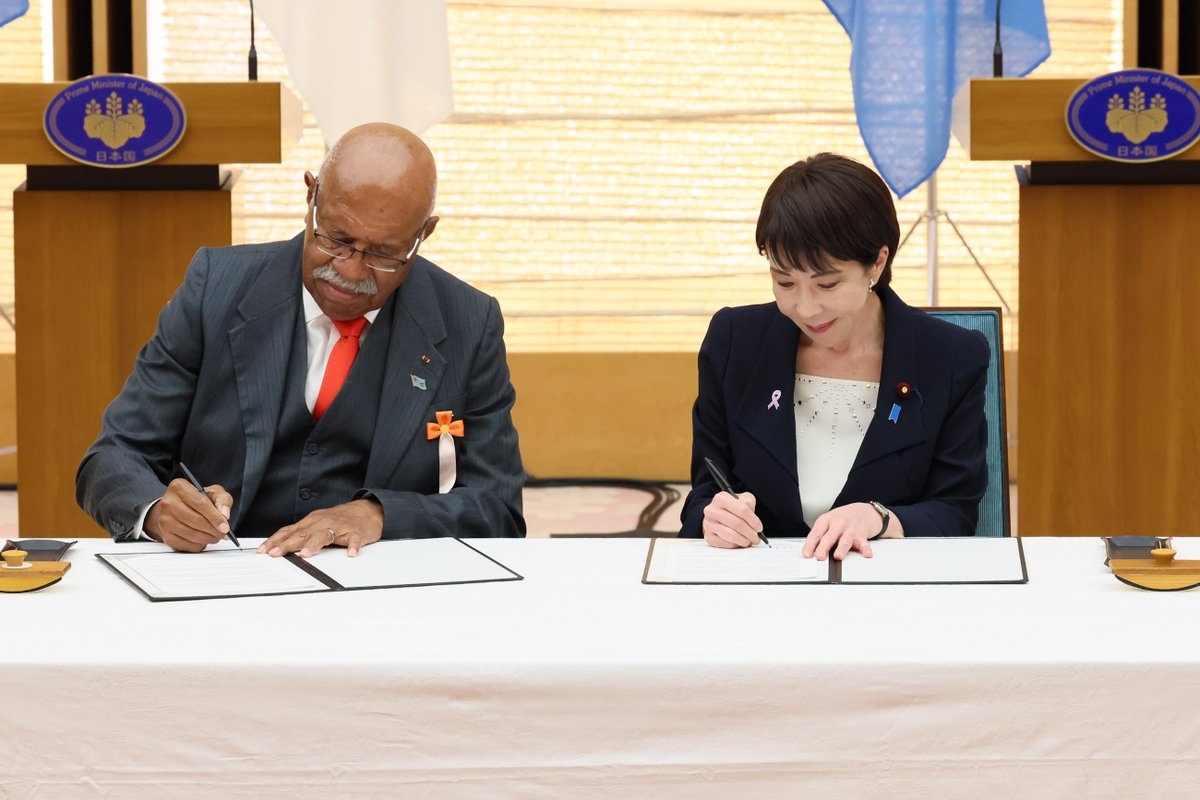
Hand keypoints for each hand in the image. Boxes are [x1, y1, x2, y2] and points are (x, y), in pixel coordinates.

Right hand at [145, 479, 233, 552]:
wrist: (178, 507)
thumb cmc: (197, 499)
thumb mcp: (213, 492)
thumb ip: (222, 500)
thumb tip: (225, 515)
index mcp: (179, 487)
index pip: (200, 504)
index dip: (215, 517)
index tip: (225, 527)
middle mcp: (168, 503)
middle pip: (196, 521)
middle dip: (214, 530)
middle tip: (223, 533)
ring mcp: (164, 520)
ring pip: (192, 534)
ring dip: (208, 538)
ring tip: (215, 536)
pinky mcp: (165, 535)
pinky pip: (186, 545)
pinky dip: (198, 545)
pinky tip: (203, 539)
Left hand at [258, 499, 383, 557]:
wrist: (368, 510)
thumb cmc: (341, 519)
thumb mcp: (318, 523)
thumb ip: (302, 534)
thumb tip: (281, 547)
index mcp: (312, 521)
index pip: (289, 531)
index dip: (275, 540)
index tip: (263, 550)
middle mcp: (322, 522)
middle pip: (302, 534)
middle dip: (287, 544)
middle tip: (276, 554)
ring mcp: (339, 526)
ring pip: (324, 535)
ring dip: (314, 545)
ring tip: (305, 555)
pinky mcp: (356, 532)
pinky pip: (354, 540)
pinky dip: (353, 546)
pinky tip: (351, 553)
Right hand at [702, 491, 763, 547]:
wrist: (716, 515)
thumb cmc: (731, 508)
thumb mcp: (741, 498)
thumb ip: (748, 500)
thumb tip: (750, 508)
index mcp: (721, 498)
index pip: (742, 510)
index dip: (754, 520)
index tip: (759, 528)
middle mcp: (712, 510)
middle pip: (737, 524)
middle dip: (751, 533)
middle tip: (757, 538)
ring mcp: (708, 524)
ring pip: (732, 535)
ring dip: (744, 541)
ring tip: (749, 541)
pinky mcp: (709, 536)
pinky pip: (726, 544)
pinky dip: (736, 545)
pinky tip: (740, 542)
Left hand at [803, 502, 889, 560]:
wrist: (862, 511)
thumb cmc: (842, 518)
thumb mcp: (827, 521)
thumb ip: (820, 535)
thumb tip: (810, 552)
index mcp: (826, 520)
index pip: (816, 534)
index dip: (810, 545)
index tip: (806, 554)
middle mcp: (838, 524)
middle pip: (829, 538)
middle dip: (823, 548)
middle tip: (819, 557)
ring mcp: (850, 529)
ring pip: (845, 541)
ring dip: (841, 549)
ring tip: (838, 556)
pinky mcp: (861, 535)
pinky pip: (864, 543)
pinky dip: (865, 549)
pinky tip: (866, 554)